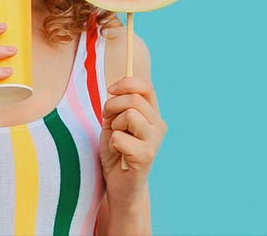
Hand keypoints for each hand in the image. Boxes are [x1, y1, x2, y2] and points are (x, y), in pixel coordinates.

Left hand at [99, 76, 166, 204]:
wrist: (119, 182)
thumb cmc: (116, 150)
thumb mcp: (115, 121)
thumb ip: (119, 105)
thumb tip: (116, 88)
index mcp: (152, 114)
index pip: (146, 87)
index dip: (126, 83)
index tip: (110, 90)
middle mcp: (158, 126)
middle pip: (134, 100)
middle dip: (112, 106)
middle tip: (108, 121)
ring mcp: (154, 141)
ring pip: (129, 115)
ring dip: (114, 126)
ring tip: (116, 139)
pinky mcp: (146, 156)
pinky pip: (120, 138)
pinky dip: (112, 144)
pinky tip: (118, 153)